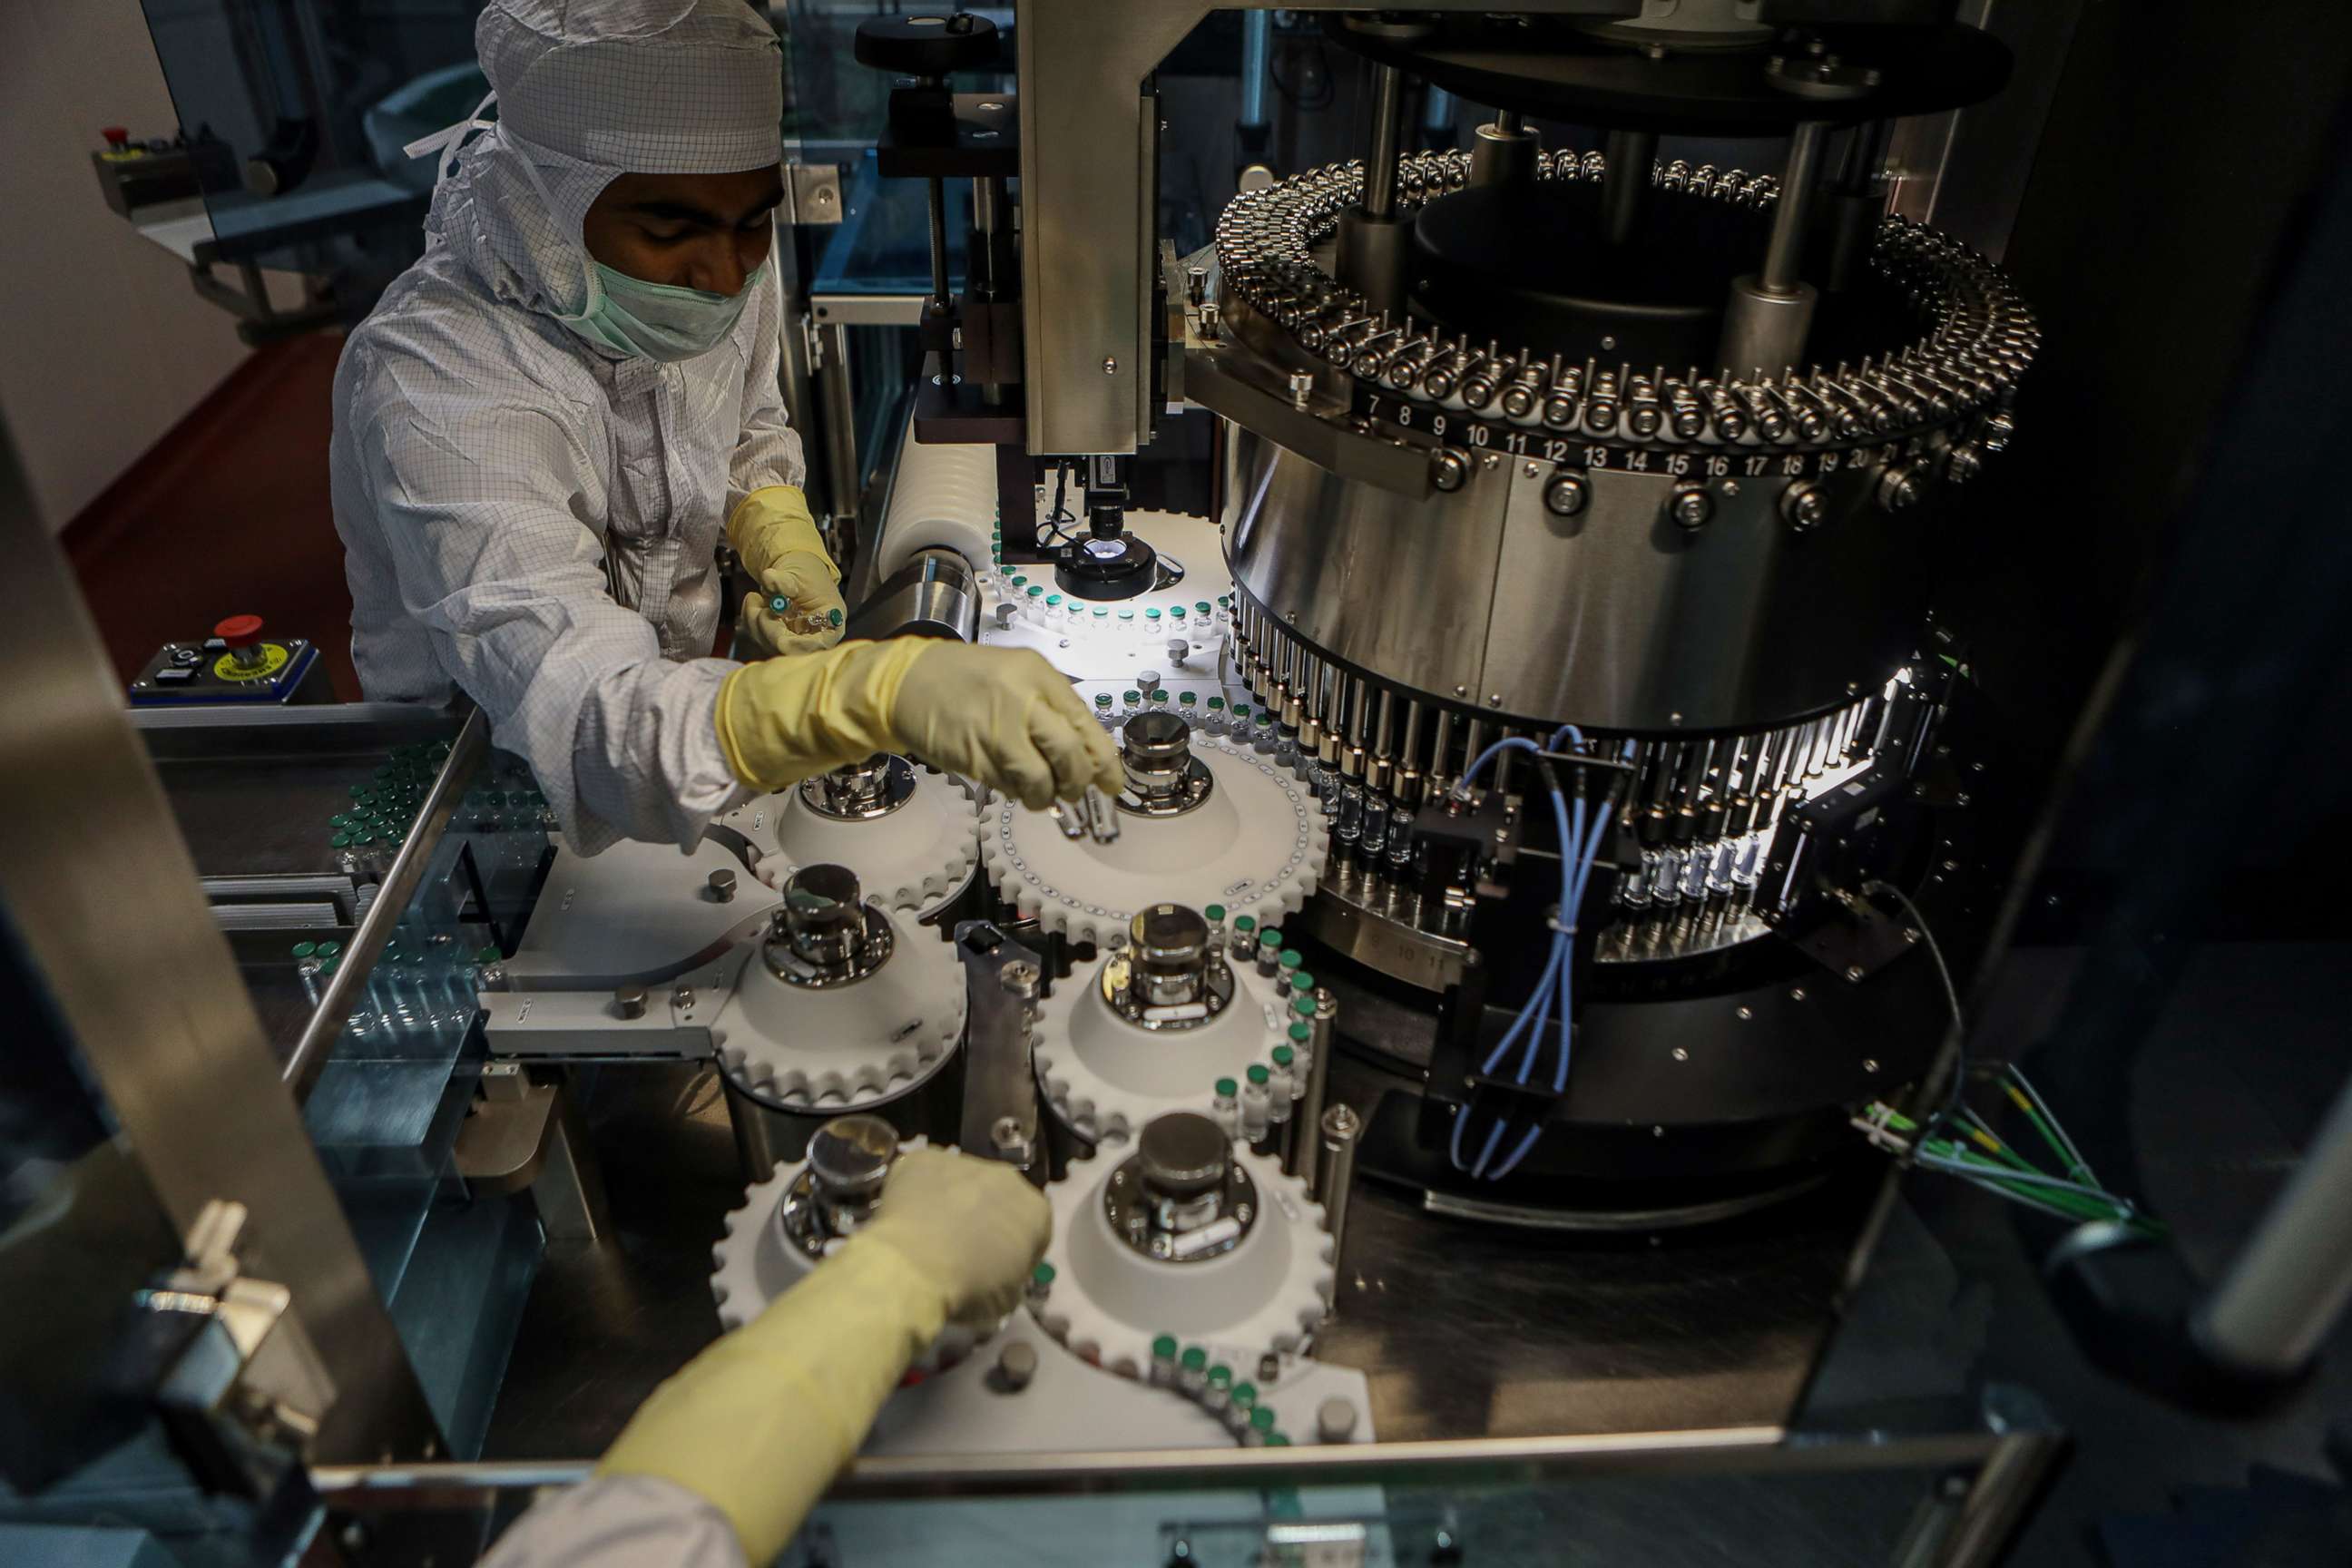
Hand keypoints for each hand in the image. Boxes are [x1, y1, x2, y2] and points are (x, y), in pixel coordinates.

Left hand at [727, 485, 844, 656]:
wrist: (790, 554)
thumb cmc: (801, 560)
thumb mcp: (795, 567)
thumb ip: (785, 580)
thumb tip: (773, 580)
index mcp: (830, 619)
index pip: (817, 646)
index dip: (796, 645)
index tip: (777, 634)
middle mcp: (816, 631)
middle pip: (791, 649)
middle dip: (769, 628)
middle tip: (757, 605)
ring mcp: (798, 633)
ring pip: (774, 644)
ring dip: (759, 623)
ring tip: (755, 600)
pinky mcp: (782, 631)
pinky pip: (765, 636)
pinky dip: (756, 621)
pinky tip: (756, 604)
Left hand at [853, 1147, 1049, 1324]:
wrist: (913, 1269)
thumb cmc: (968, 1289)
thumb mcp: (1006, 1301)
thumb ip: (1012, 1278)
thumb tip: (998, 1271)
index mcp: (1035, 1211)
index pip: (1033, 1230)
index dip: (1016, 1251)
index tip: (997, 1270)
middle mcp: (1005, 1178)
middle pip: (998, 1198)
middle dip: (985, 1218)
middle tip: (962, 1249)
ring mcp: (963, 1163)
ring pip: (961, 1182)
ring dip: (952, 1202)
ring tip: (929, 1235)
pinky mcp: (923, 1158)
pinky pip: (924, 1175)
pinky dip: (917, 1192)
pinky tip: (906, 1218)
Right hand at [890, 643, 1123, 808]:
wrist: (906, 682)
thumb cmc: (967, 679)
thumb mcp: (1017, 676)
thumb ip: (1052, 709)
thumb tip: (1085, 756)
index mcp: (1038, 675)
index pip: (1085, 723)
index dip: (1104, 761)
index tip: (1111, 783)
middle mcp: (1020, 700)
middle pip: (1068, 753)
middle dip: (1078, 781)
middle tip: (1075, 791)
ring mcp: (995, 730)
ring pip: (1039, 778)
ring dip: (1046, 796)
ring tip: (1041, 794)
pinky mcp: (973, 757)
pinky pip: (1008, 786)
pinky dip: (1017, 792)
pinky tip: (1011, 783)